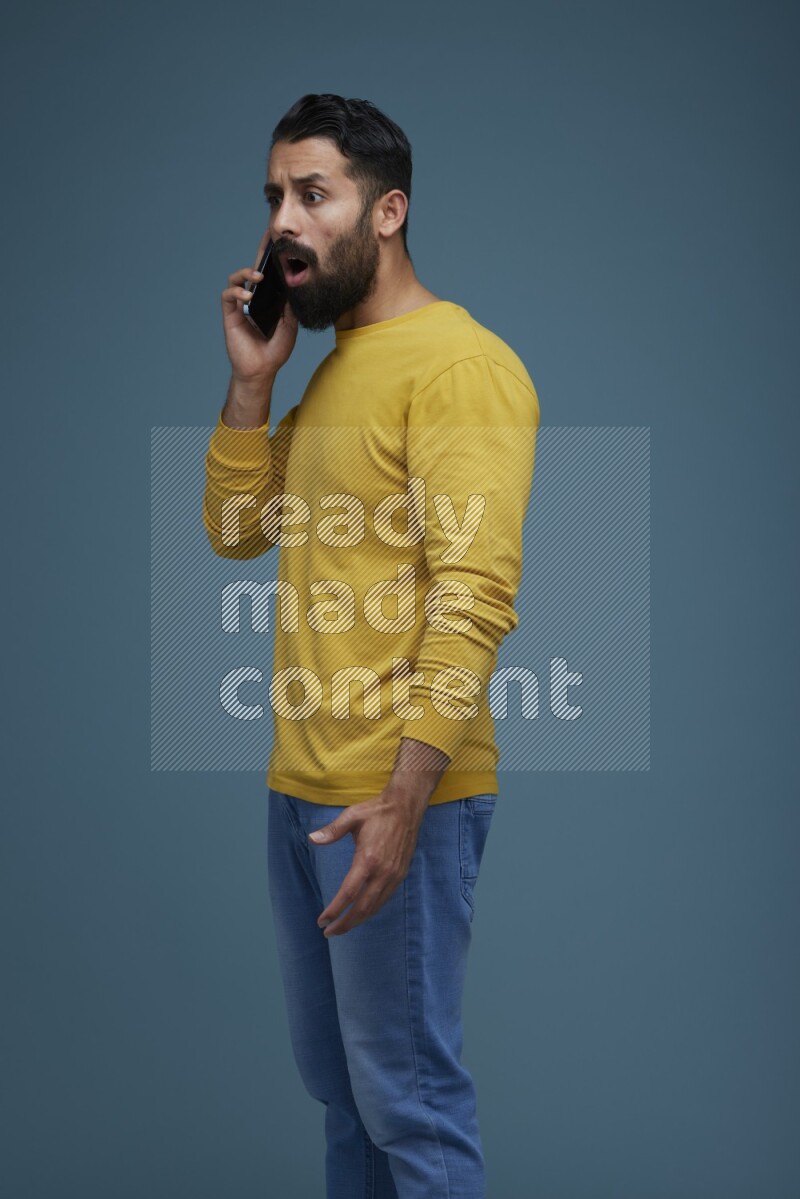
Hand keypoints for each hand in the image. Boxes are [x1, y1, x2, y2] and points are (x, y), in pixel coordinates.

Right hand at [221, 227, 297, 383]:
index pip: (270, 275)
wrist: (262, 370)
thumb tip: (295, 286)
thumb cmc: (275, 350)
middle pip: (253, 270)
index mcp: (268, 300)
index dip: (272, 257)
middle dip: (260, 253)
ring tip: (258, 277)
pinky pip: (228, 295)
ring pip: (236, 279)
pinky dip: (237, 292)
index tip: (279, 240)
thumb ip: (291, 307)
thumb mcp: (290, 326)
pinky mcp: (230, 314)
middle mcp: (253, 299)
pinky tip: (248, 297)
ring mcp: (240, 306)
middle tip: (268, 238)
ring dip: (246, 273)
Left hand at [309, 785, 429, 936]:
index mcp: (368, 859)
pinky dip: (371, 910)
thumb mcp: (352, 816)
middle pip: (362, 908)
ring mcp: (394, 875)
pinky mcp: (400, 874)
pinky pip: (384, 899)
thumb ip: (332, 830)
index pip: (348, 894)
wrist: (406, 807)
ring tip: (342, 927)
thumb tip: (312, 839)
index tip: (322, 921)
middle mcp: (383, 872)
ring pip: (375, 907)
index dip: (334, 910)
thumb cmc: (377, 811)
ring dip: (358, 921)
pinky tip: (361, 912)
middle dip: (345, 924)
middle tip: (329, 932)